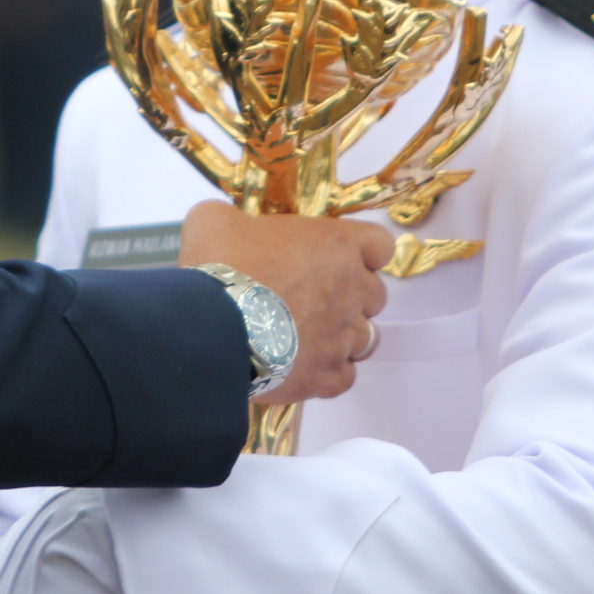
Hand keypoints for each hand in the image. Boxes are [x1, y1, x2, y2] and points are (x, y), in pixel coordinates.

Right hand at [179, 201, 393, 406]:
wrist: (213, 325)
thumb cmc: (223, 265)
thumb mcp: (215, 220)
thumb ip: (231, 217)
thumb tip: (222, 221)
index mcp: (337, 245)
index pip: (380, 245)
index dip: (363, 252)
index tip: (340, 257)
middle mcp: (352, 290)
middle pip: (375, 295)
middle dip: (352, 296)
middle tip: (314, 297)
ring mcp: (343, 336)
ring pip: (364, 338)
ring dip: (341, 336)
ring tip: (307, 336)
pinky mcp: (326, 375)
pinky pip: (344, 376)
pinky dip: (328, 373)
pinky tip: (303, 366)